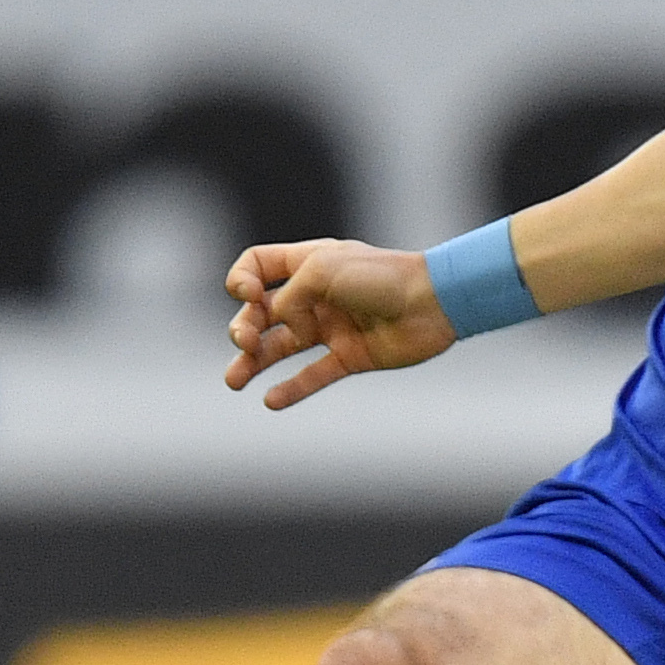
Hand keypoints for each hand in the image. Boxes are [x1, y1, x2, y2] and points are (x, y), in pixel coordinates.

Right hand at [223, 237, 448, 412]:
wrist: (431, 303)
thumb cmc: (380, 278)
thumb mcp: (322, 271)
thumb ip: (289, 298)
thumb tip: (286, 329)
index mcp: (307, 263)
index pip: (256, 266)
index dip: (241, 281)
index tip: (249, 295)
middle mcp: (315, 294)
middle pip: (262, 312)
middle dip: (244, 327)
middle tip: (245, 341)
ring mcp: (332, 326)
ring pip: (282, 346)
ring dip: (254, 362)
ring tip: (233, 381)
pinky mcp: (350, 356)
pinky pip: (314, 375)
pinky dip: (292, 388)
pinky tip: (271, 401)